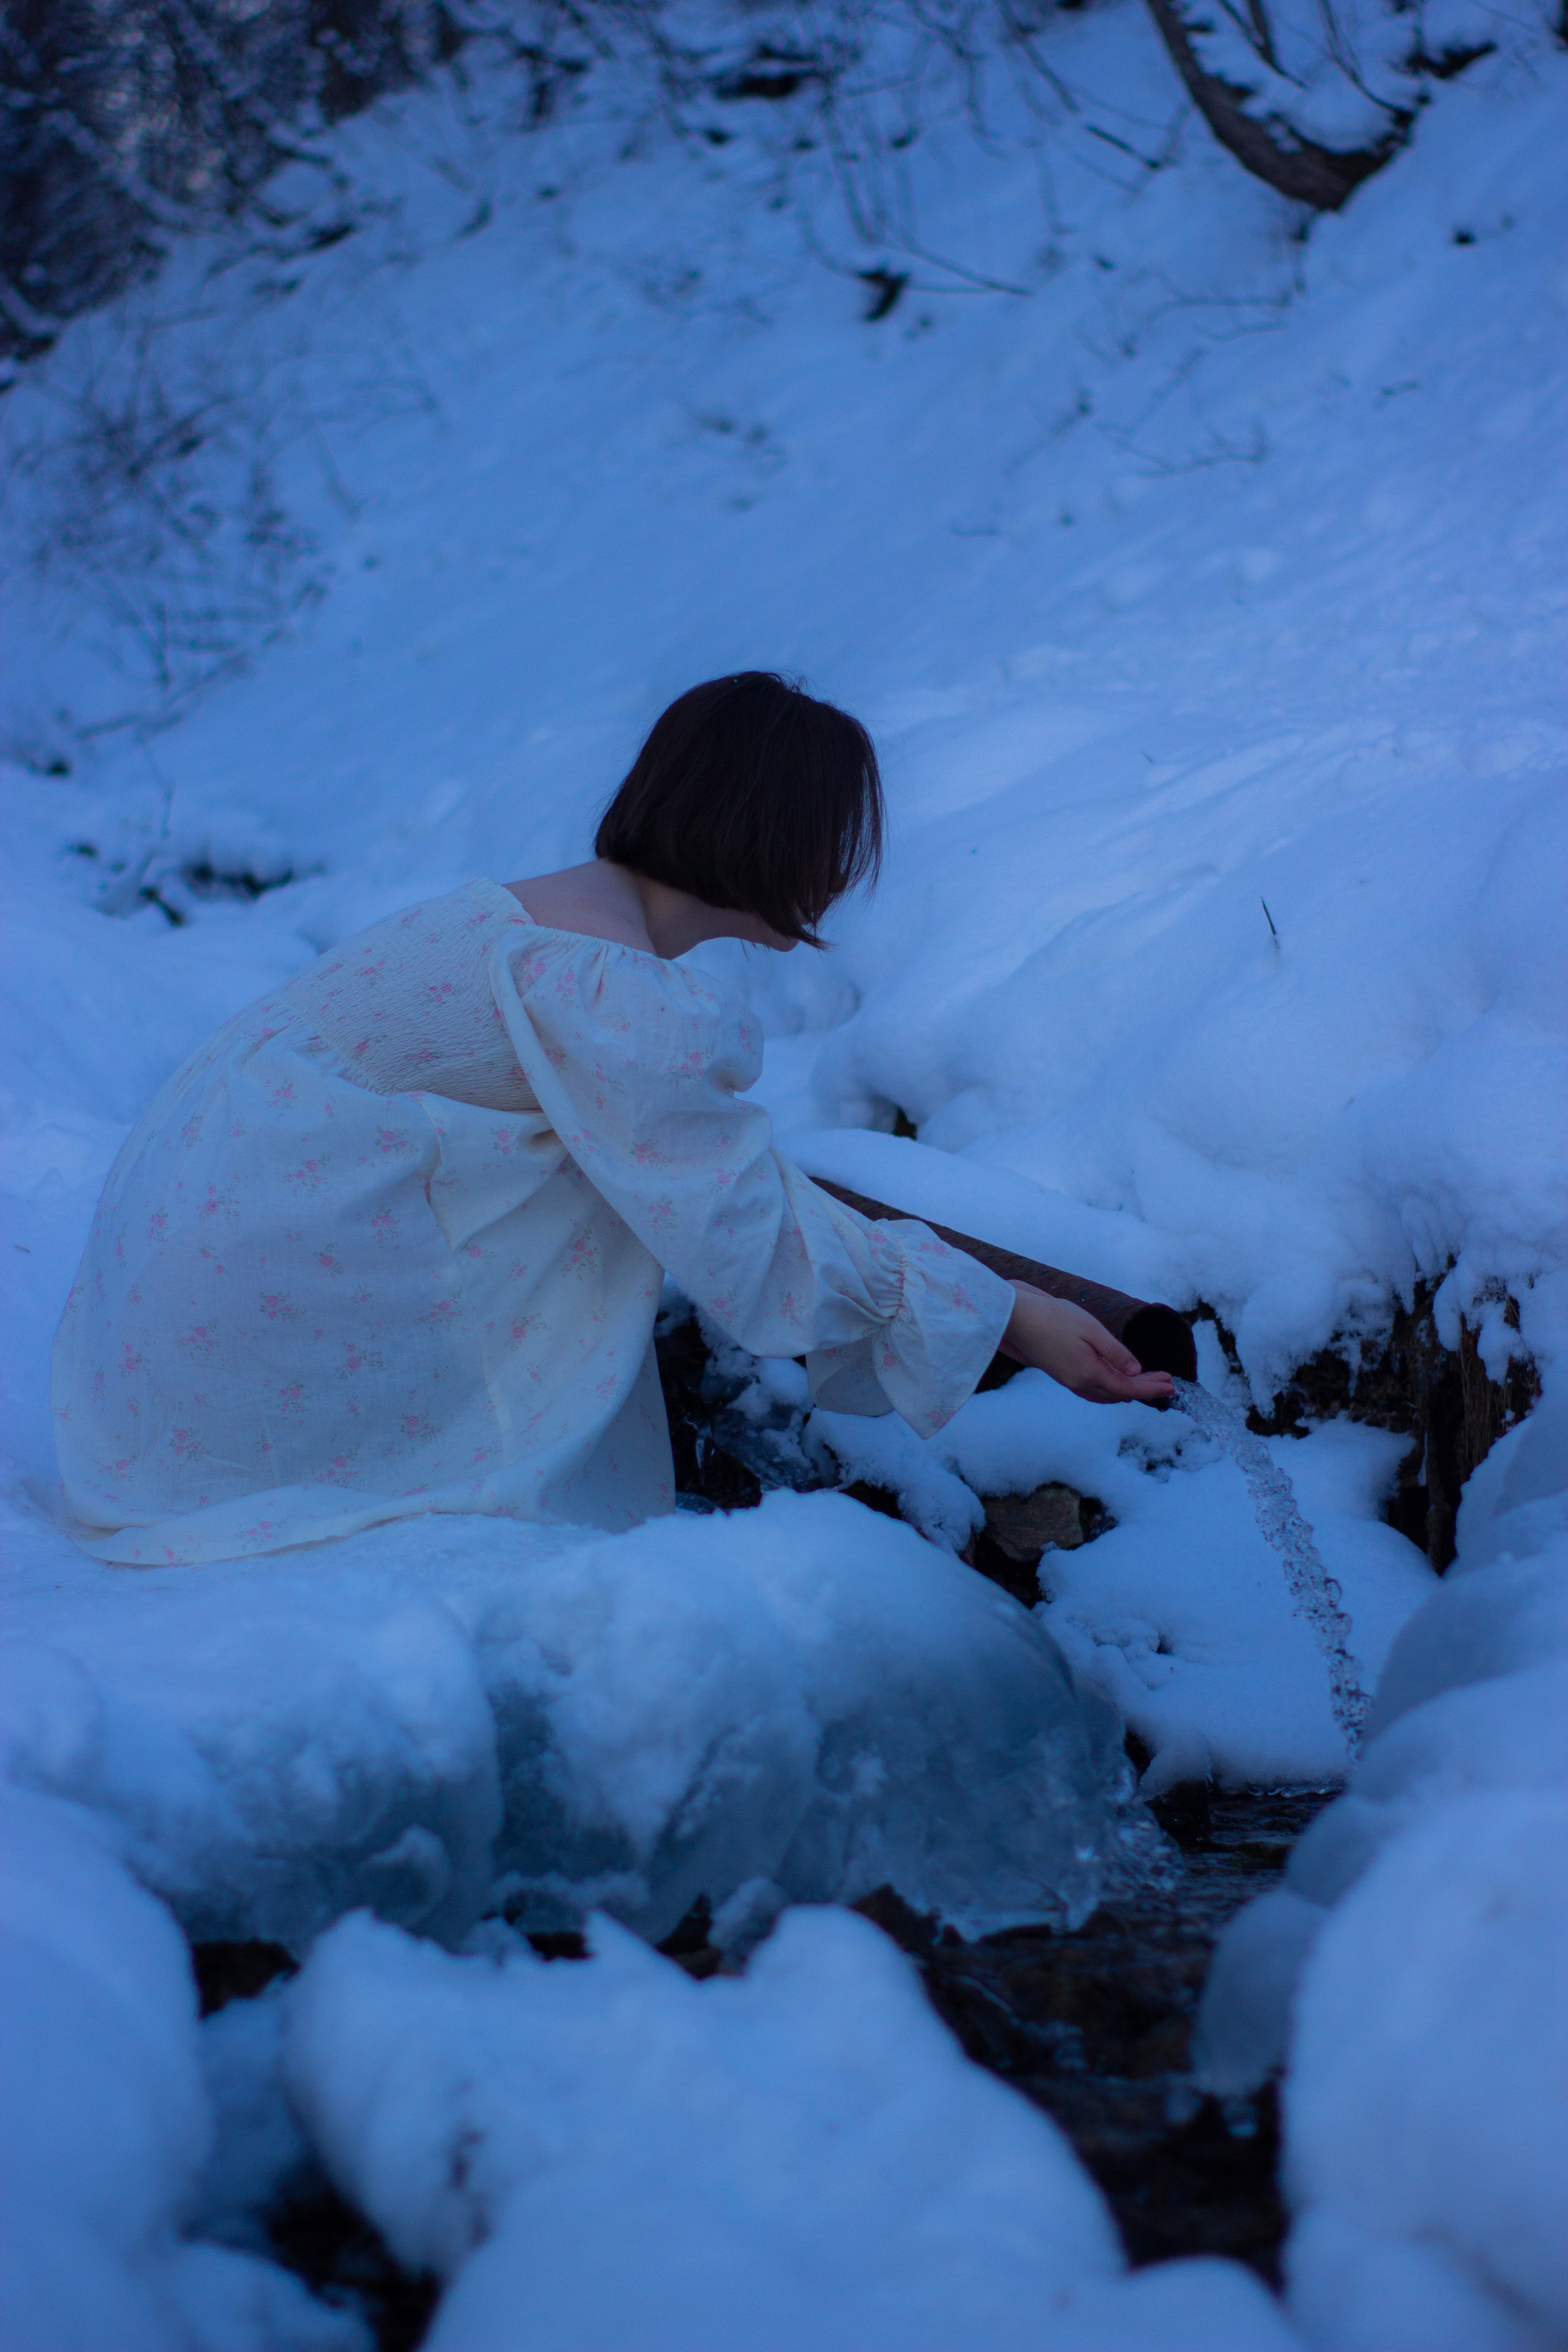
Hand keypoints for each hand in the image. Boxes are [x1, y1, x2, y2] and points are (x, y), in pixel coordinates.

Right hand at [1001, 1283, 1175, 1405]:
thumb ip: (1115, 1352)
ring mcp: (1070, 1382)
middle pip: (1120, 1394)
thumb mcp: (1091, 1329)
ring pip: (1106, 1396)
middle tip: (1167, 1382)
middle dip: (1145, 1389)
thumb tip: (1135, 1371)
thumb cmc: (1055, 1318)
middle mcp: (1080, 1383)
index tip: (1172, 1385)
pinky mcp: (1063, 1376)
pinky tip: (1118, 1383)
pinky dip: (1112, 1391)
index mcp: (1089, 1372)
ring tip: (1148, 1383)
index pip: (1129, 1387)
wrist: (1018, 1320)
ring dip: (1129, 1392)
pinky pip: (1094, 1392)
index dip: (1152, 1387)